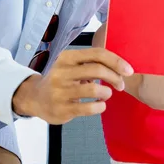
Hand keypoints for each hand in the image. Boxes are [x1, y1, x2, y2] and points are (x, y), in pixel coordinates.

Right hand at [12, 48, 132, 124]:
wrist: (35, 98)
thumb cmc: (61, 79)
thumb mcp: (71, 65)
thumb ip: (91, 63)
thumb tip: (120, 66)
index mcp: (67, 57)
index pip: (97, 54)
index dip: (116, 61)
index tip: (128, 70)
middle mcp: (61, 72)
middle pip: (97, 70)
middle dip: (115, 77)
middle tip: (121, 85)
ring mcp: (60, 91)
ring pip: (94, 90)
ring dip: (107, 93)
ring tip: (107, 94)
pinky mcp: (61, 109)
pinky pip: (88, 108)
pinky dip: (100, 107)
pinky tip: (100, 106)